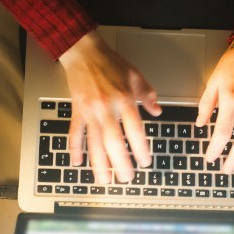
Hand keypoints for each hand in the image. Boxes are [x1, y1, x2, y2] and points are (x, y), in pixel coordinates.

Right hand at [59, 31, 161, 183]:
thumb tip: (158, 111)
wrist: (84, 53)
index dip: (141, 148)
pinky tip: (77, 163)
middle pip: (114, 142)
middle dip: (120, 163)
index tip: (146, 161)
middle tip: (126, 179)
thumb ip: (147, 95)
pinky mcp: (77, 111)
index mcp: (124, 99)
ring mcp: (90, 111)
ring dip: (99, 164)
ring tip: (104, 180)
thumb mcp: (135, 76)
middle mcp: (106, 108)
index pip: (135, 130)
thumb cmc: (110, 63)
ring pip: (94, 142)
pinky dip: (75, 148)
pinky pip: (75, 133)